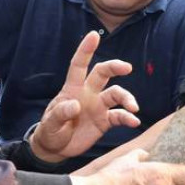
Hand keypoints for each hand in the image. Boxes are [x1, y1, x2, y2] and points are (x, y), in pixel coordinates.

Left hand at [30, 31, 139, 161]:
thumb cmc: (50, 131)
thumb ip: (61, 113)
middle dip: (114, 67)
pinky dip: (128, 118)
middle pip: (103, 73)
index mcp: (72, 89)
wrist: (56, 149)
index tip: (94, 35)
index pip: (78, 65)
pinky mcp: (105, 121)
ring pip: (116, 94)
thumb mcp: (50, 124)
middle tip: (126, 68)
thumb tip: (75, 105)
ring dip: (126, 98)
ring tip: (134, 108)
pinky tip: (134, 122)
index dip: (86, 50)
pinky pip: (119, 116)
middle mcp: (88, 94)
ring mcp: (98, 106)